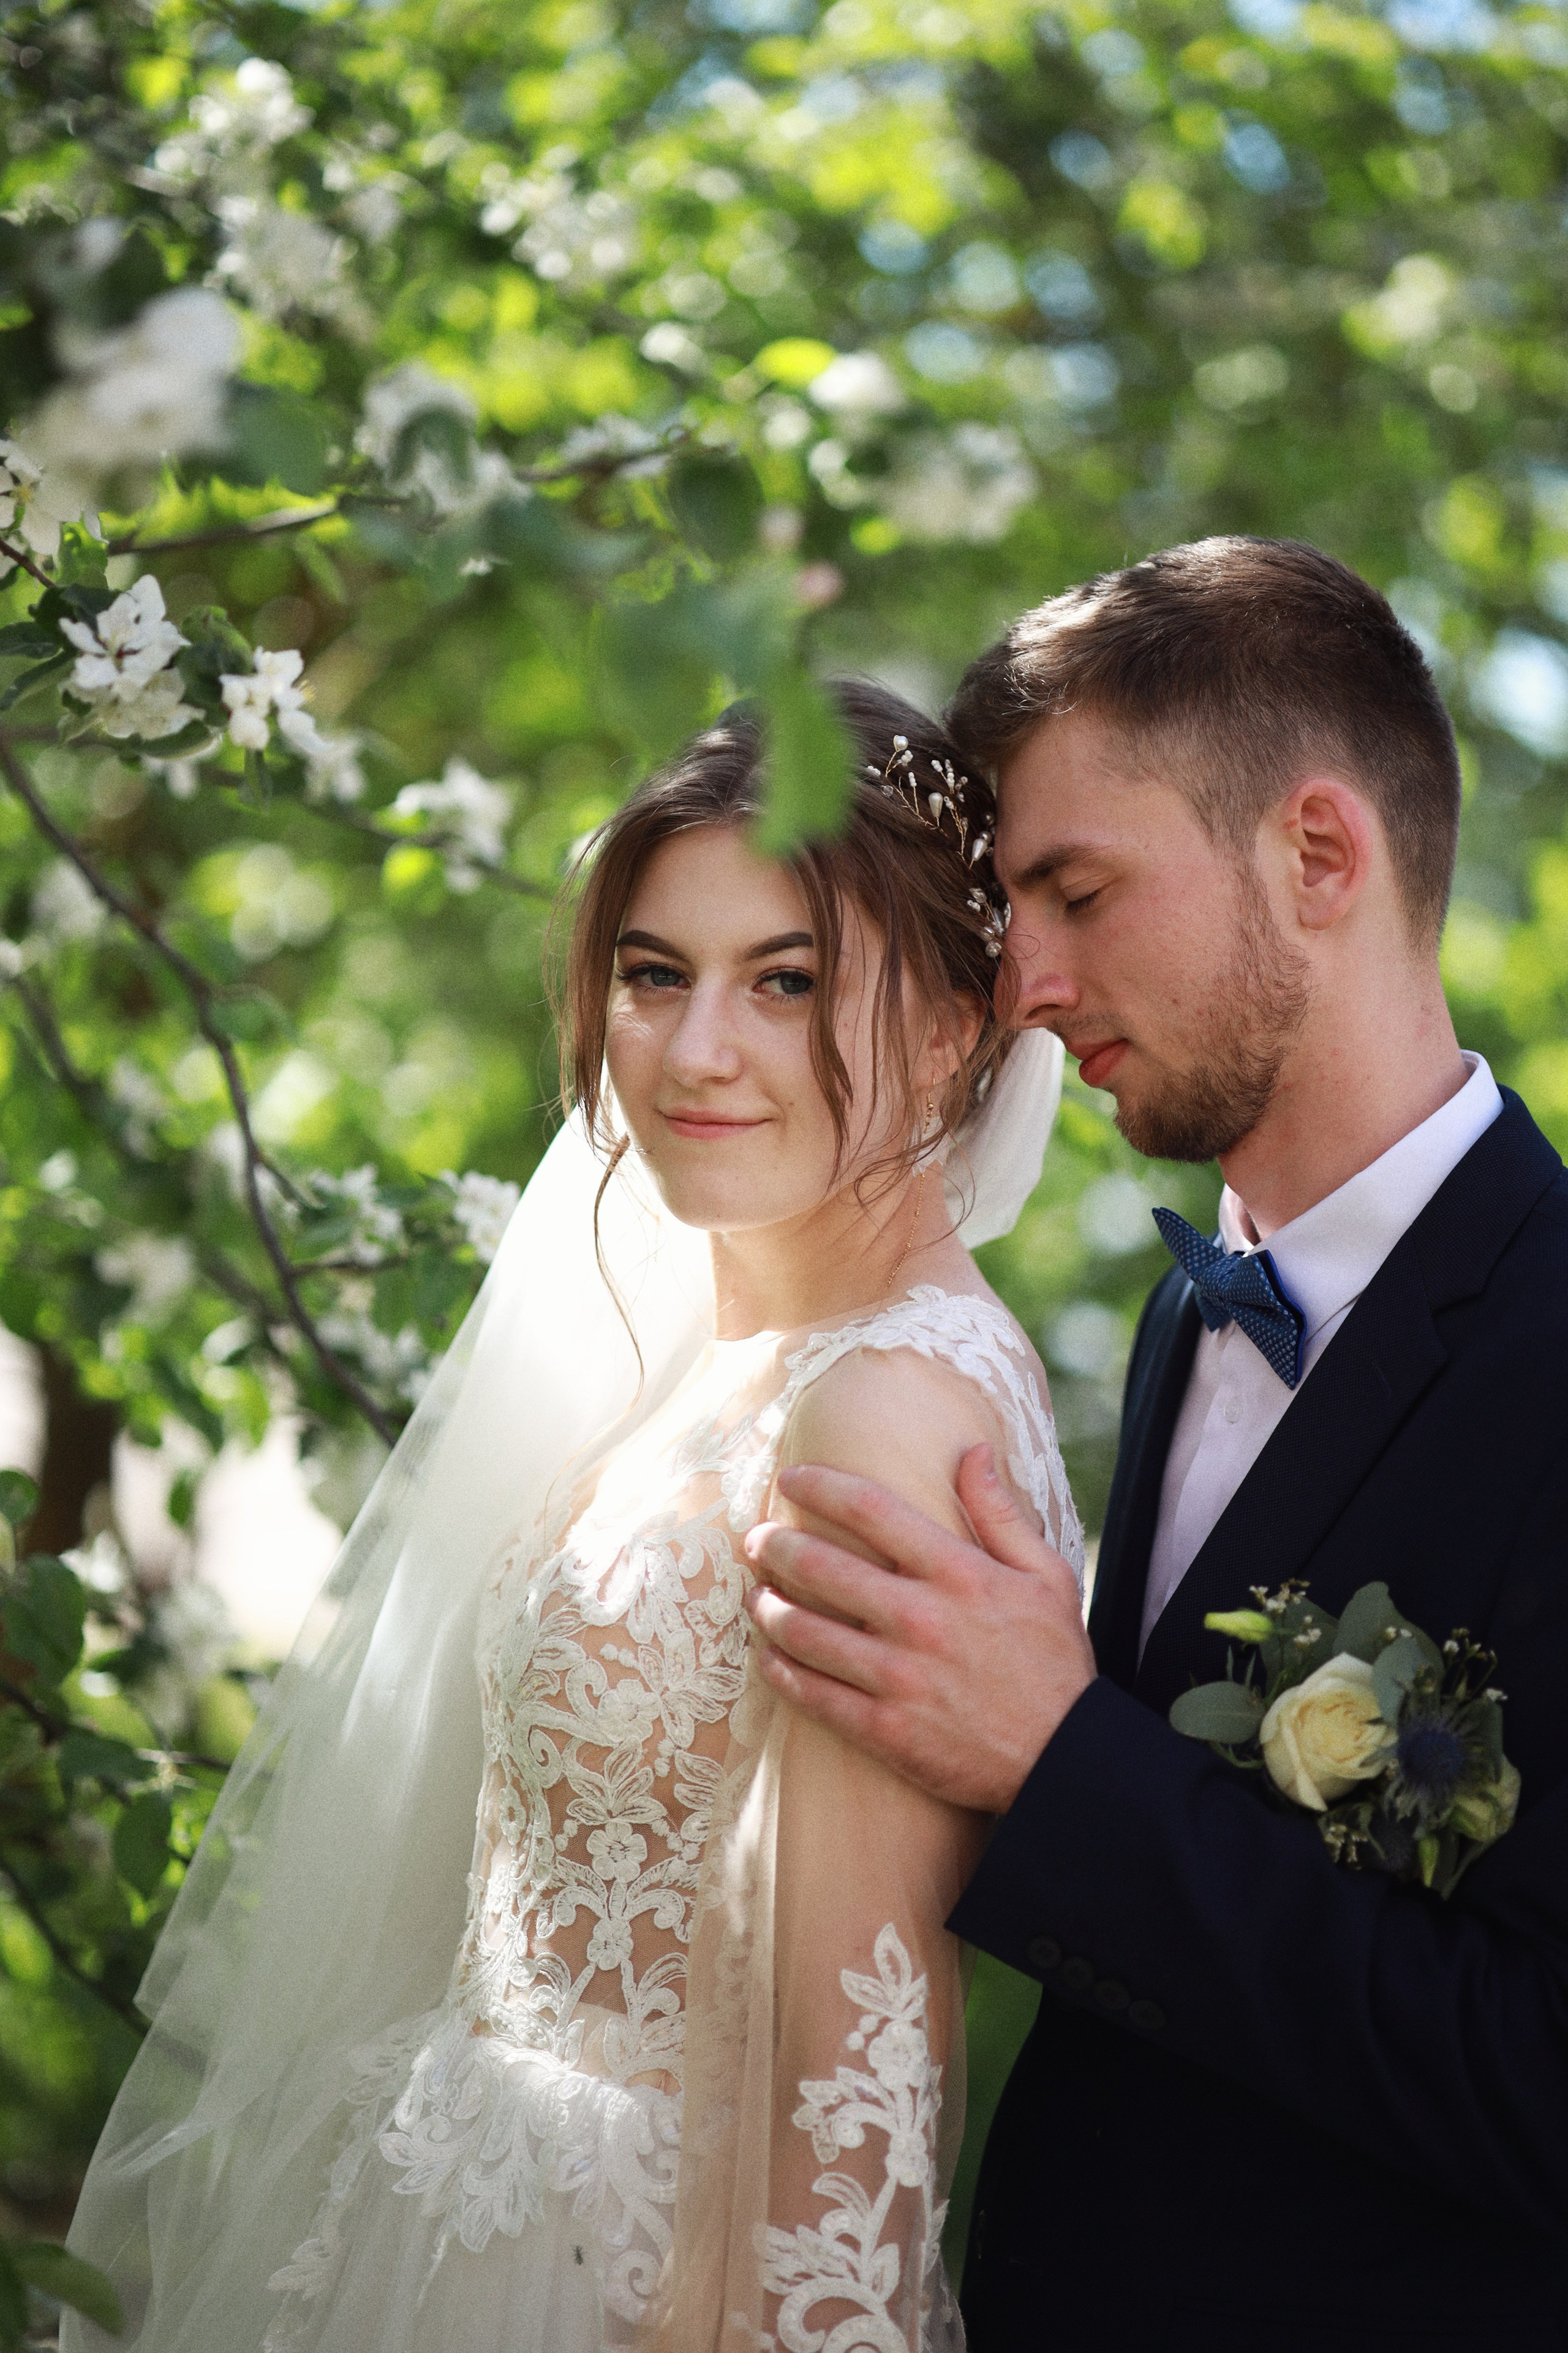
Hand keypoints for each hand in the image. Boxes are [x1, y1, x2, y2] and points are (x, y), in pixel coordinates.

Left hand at [743, 1444, 1095, 1811]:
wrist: (1065, 1758)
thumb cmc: (1054, 1663)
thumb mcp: (1047, 1576)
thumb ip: (1001, 1513)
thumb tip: (972, 1452)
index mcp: (958, 1573)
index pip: (870, 1509)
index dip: (820, 1486)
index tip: (790, 1478)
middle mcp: (921, 1618)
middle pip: (821, 1565)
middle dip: (775, 1546)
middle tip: (755, 1541)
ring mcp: (899, 1677)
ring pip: (804, 1631)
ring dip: (768, 1609)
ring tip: (756, 1597)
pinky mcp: (885, 1730)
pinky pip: (813, 1694)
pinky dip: (781, 1672)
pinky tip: (769, 1658)